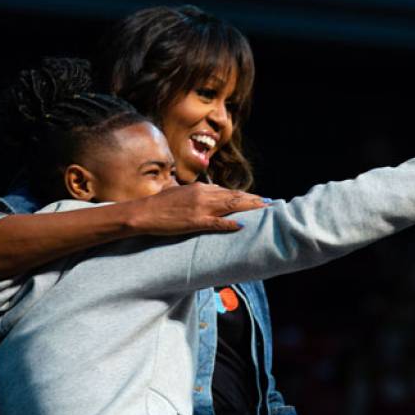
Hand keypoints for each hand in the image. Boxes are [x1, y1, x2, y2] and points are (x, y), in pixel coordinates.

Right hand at [130, 183, 267, 234]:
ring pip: (230, 206)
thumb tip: (210, 194)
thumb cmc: (161, 204)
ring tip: (264, 209)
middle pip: (234, 197)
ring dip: (249, 207)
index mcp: (201, 189)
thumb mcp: (181, 193)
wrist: (144, 212)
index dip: (245, 195)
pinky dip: (230, 224)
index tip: (259, 197)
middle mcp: (204, 195)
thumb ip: (197, 193)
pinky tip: (242, 225)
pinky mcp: (195, 222)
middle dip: (253, 200)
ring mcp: (200, 208)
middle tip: (270, 202)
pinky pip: (216, 223)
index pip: (228, 191)